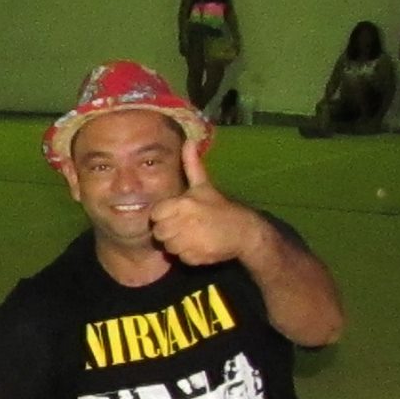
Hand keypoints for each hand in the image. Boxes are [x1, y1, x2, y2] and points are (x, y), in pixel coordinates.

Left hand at [149, 139, 260, 265]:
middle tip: (185, 226)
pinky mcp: (194, 257)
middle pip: (159, 232)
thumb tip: (188, 140)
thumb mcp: (204, 185)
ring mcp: (188, 242)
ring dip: (178, 243)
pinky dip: (188, 255)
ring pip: (168, 247)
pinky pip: (181, 258)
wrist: (243, 231)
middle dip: (169, 230)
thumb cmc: (219, 207)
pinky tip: (200, 245)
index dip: (164, 215)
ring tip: (194, 235)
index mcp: (182, 204)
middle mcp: (183, 223)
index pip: (156, 214)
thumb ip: (191, 164)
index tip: (177, 214)